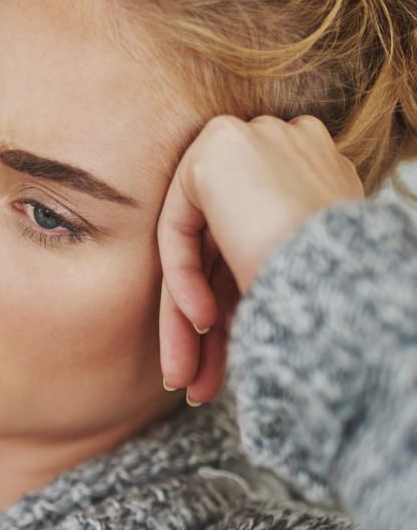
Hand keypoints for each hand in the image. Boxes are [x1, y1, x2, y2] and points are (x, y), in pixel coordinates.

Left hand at [157, 115, 365, 404]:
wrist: (348, 276)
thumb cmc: (338, 299)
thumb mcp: (293, 286)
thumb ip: (254, 280)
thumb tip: (215, 324)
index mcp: (311, 179)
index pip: (250, 250)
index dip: (231, 312)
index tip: (218, 370)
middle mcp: (280, 152)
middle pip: (220, 254)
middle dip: (202, 330)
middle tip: (192, 386)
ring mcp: (251, 143)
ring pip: (198, 249)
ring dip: (186, 322)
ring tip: (181, 381)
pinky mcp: (217, 149)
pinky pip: (180, 227)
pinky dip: (183, 279)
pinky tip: (200, 323)